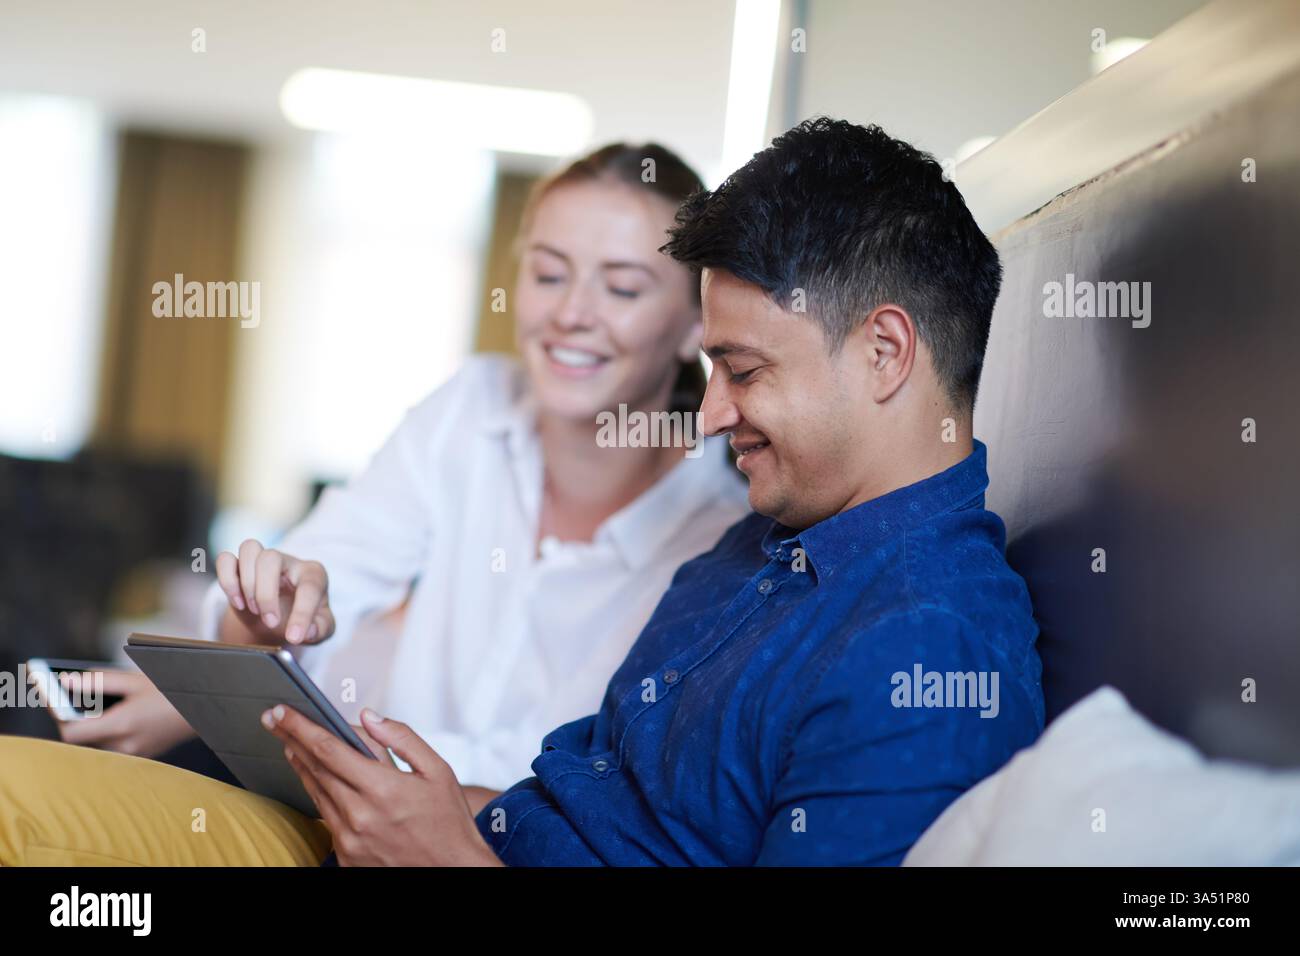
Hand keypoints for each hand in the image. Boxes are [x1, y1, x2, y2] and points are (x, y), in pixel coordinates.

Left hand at [55, 670, 194, 757]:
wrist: (205, 710)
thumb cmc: (171, 691)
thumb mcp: (135, 680)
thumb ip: (98, 681)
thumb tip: (65, 681)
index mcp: (123, 725)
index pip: (71, 732)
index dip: (58, 716)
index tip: (50, 698)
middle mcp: (124, 746)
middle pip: (80, 738)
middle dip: (72, 717)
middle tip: (64, 695)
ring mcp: (132, 755)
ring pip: (94, 743)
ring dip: (89, 725)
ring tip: (90, 704)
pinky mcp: (139, 757)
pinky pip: (110, 746)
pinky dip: (104, 731)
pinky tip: (111, 715)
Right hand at [215, 539, 334, 644]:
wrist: (280, 620)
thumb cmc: (303, 619)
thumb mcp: (320, 628)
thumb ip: (320, 629)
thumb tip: (308, 631)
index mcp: (313, 574)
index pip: (309, 586)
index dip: (302, 613)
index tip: (293, 637)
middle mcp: (287, 562)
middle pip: (270, 558)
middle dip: (265, 594)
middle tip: (270, 621)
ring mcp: (261, 561)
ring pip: (249, 548)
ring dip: (247, 583)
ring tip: (253, 609)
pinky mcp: (238, 569)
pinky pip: (225, 559)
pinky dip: (227, 580)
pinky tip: (237, 602)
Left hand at [263, 705, 501, 866]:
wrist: (453, 871)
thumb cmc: (448, 821)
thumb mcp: (438, 770)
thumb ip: (402, 739)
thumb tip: (368, 718)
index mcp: (383, 788)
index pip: (329, 749)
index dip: (301, 727)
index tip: (282, 711)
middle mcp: (360, 814)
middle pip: (314, 768)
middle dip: (291, 740)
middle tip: (274, 720)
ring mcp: (350, 839)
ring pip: (315, 793)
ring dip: (300, 766)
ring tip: (290, 745)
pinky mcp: (347, 856)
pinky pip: (326, 818)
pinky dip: (318, 794)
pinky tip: (317, 780)